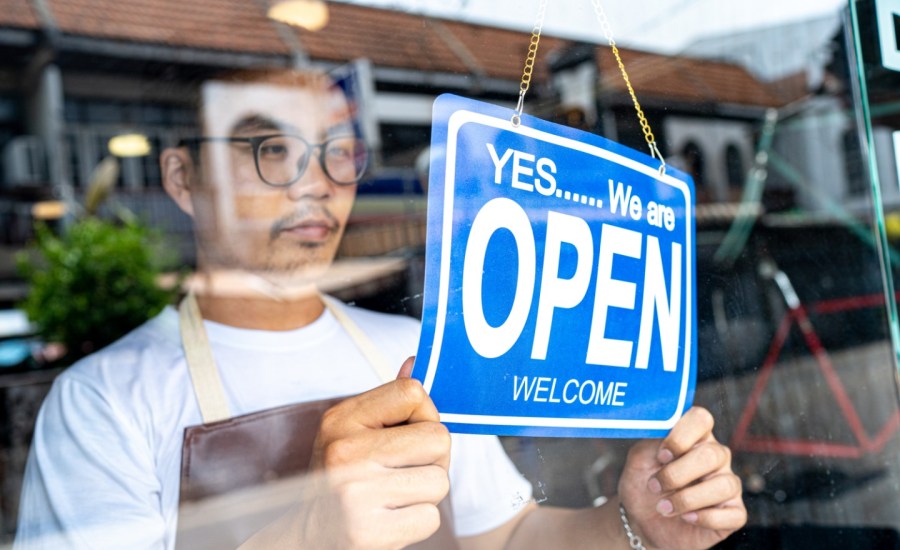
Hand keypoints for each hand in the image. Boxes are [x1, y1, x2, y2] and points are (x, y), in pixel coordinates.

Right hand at [301, 357, 450, 548]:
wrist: (309, 535)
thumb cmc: (340, 480)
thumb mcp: (351, 432)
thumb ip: (388, 402)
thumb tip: (415, 362)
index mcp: (341, 419)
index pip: (413, 392)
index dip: (424, 415)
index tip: (407, 434)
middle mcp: (345, 452)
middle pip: (438, 438)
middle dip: (432, 459)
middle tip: (403, 472)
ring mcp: (355, 493)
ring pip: (439, 480)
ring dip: (425, 493)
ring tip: (394, 496)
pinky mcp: (367, 531)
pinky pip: (430, 517)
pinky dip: (417, 521)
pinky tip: (390, 519)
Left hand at [617, 407, 745, 549]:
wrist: (642, 521)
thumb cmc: (643, 484)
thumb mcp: (638, 460)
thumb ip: (651, 442)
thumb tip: (663, 431)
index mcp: (694, 437)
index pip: (701, 419)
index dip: (681, 436)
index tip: (661, 455)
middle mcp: (716, 456)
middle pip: (712, 454)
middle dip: (677, 474)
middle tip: (654, 486)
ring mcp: (728, 484)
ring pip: (724, 485)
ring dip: (687, 499)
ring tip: (664, 507)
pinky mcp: (734, 513)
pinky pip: (734, 514)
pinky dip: (705, 518)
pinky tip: (686, 518)